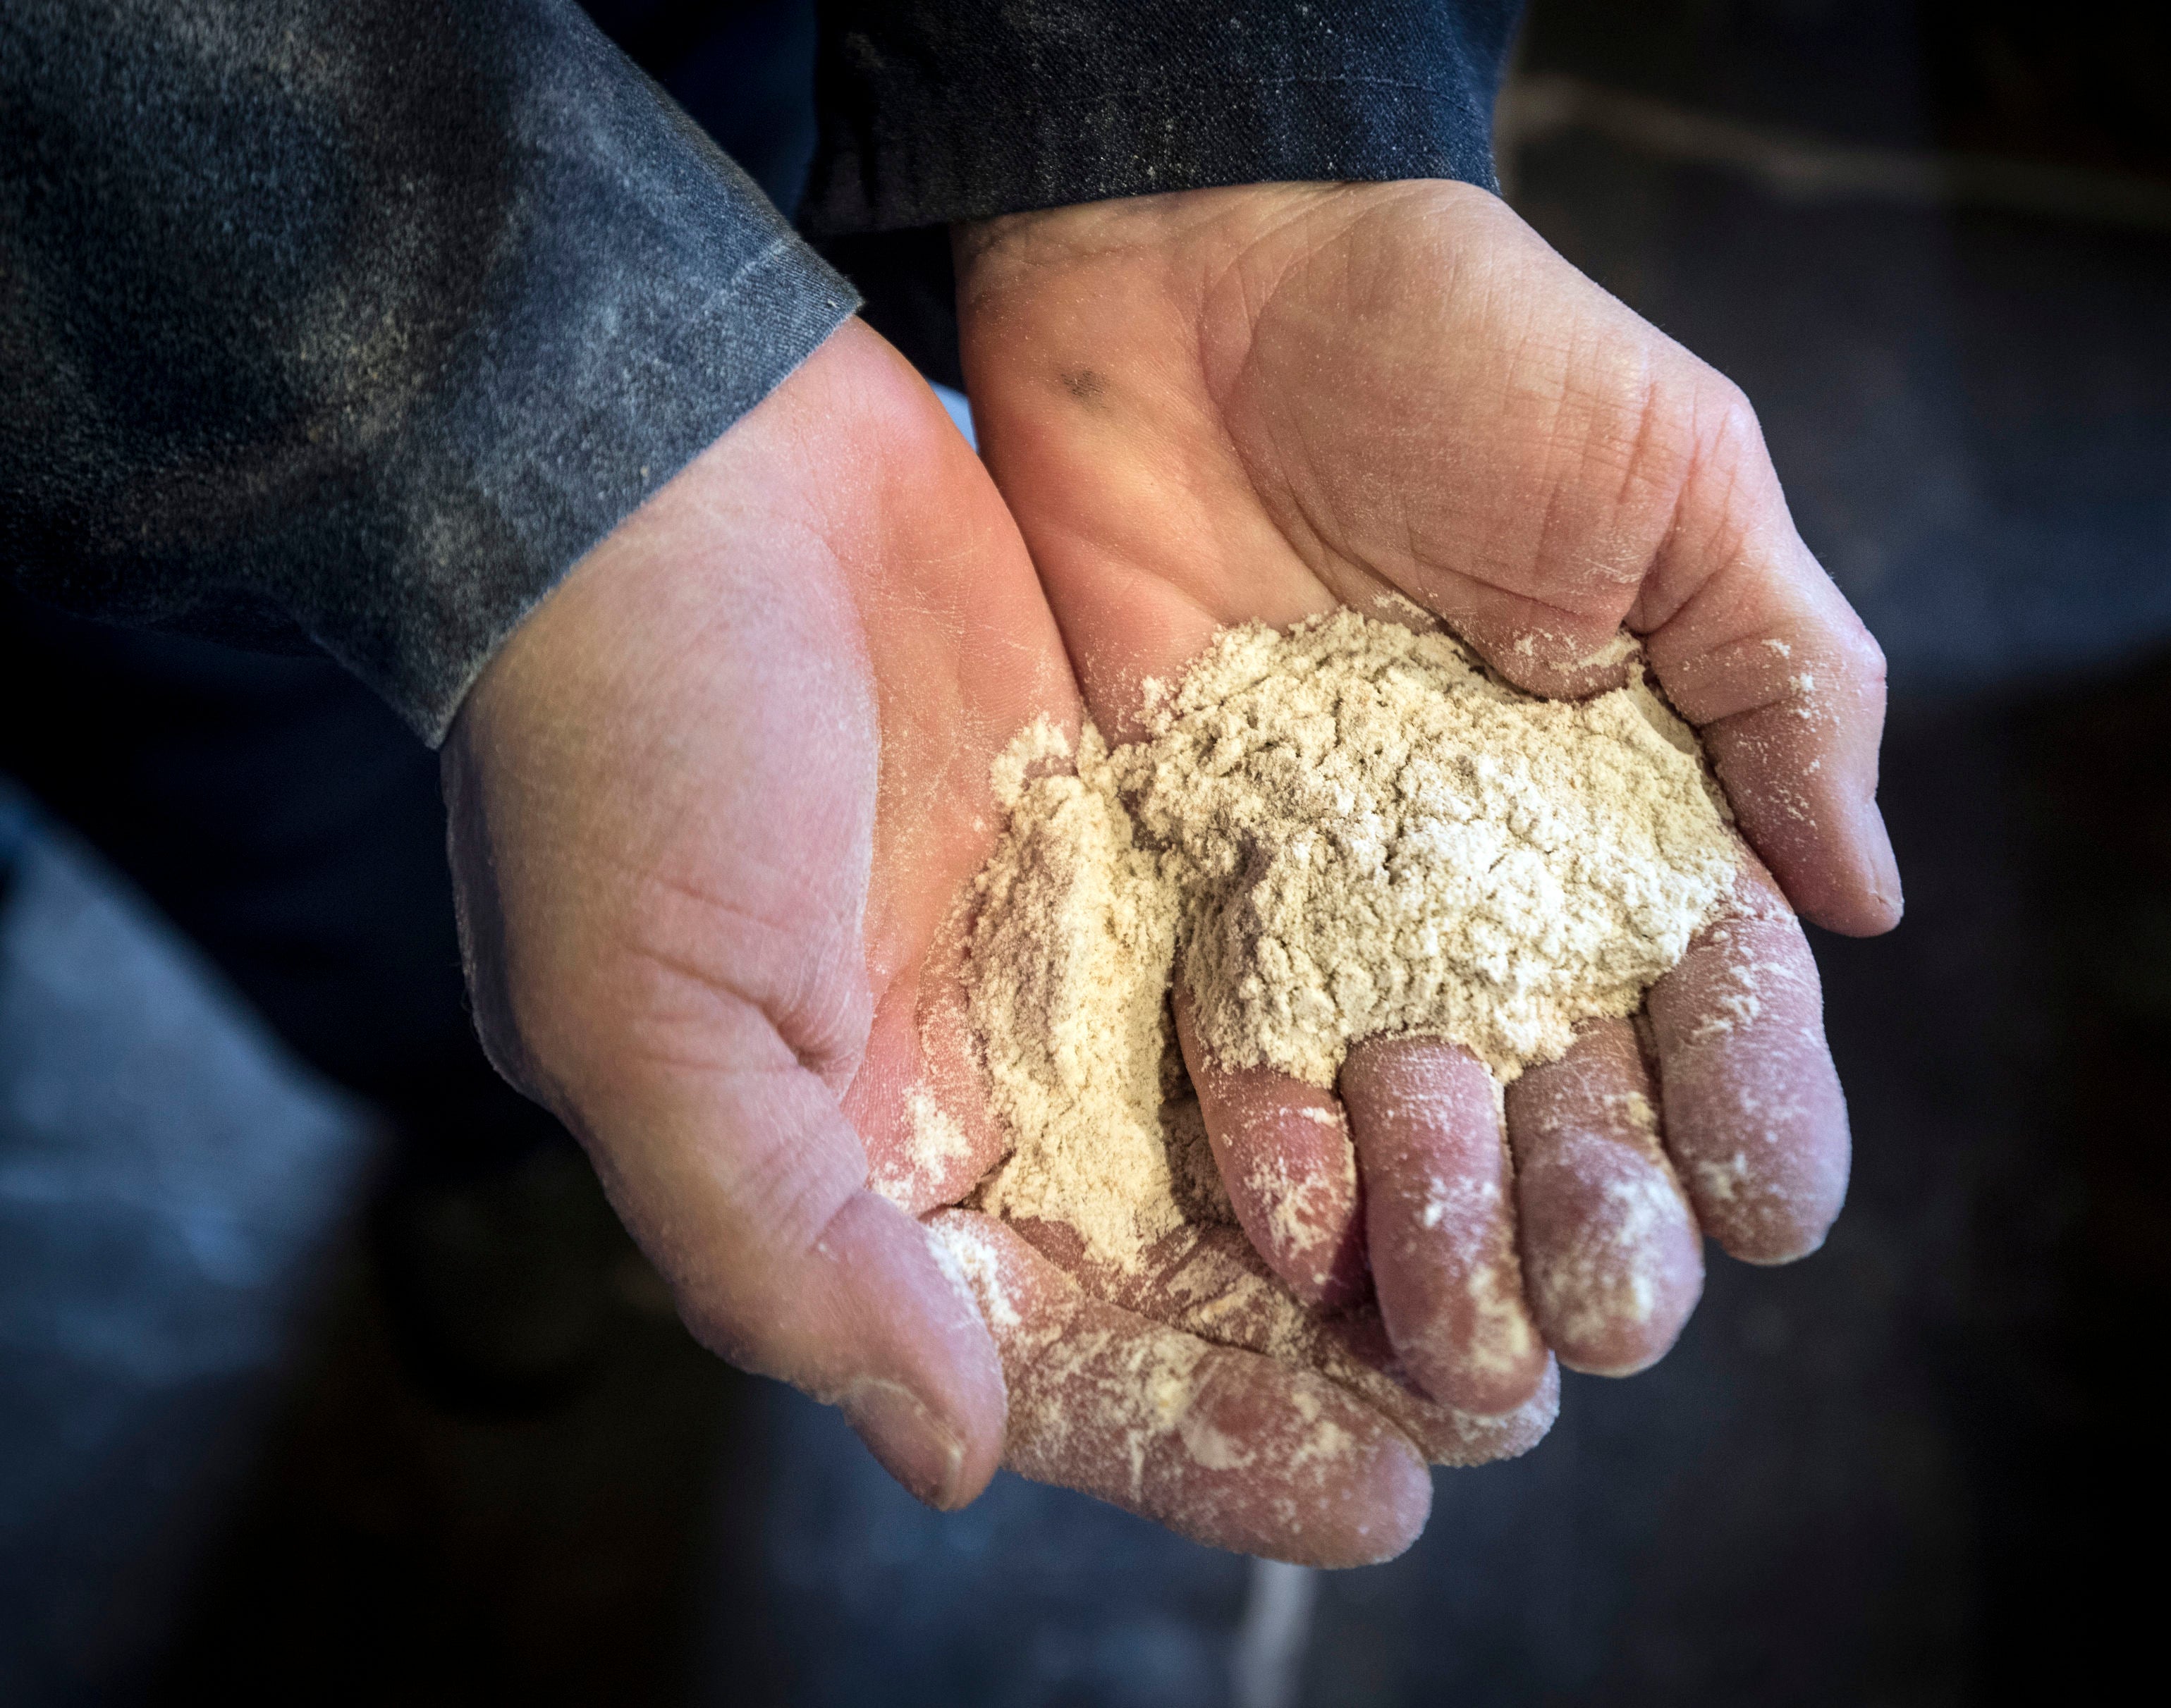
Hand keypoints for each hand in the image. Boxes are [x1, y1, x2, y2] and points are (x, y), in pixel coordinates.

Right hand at [441, 321, 1492, 1563]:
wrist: (672, 455)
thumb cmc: (619, 741)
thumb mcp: (651, 1021)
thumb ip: (787, 1254)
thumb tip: (957, 1455)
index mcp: (853, 1166)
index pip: (1050, 1360)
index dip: (1207, 1442)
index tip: (1378, 1497)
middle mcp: (972, 1083)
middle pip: (1179, 1273)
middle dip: (1330, 1356)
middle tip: (1503, 1411)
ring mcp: (1065, 955)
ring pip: (1248, 1135)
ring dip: (1382, 1211)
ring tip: (1536, 1277)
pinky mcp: (1139, 831)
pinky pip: (1272, 971)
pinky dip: (1364, 1039)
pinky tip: (1490, 1078)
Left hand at [956, 181, 1898, 1409]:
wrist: (1209, 277)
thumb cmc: (1473, 353)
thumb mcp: (1682, 483)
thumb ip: (1787, 682)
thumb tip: (1868, 902)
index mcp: (1649, 809)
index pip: (1730, 1007)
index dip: (1759, 1113)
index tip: (1769, 1200)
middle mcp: (1504, 887)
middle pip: (1577, 1106)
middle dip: (1605, 1224)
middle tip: (1609, 1313)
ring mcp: (1349, 900)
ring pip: (1421, 1121)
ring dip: (1448, 1236)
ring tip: (1463, 1336)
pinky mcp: (1203, 883)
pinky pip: (1243, 1047)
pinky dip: (1276, 1144)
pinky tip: (1306, 1225)